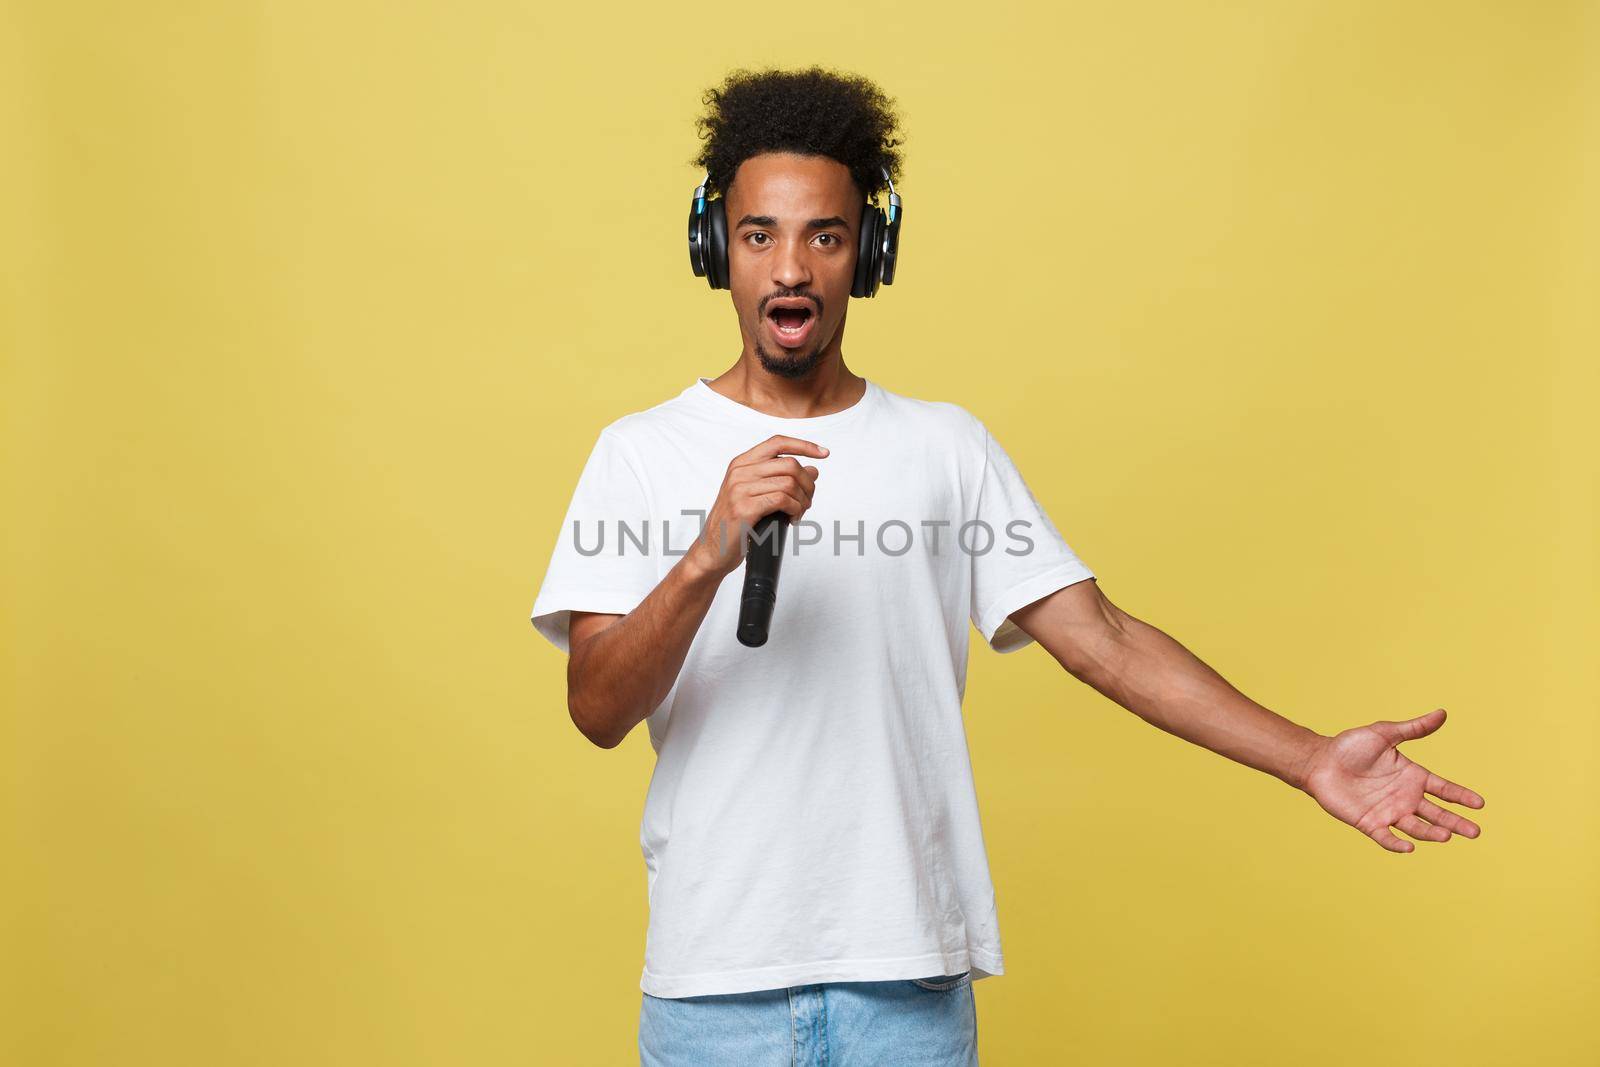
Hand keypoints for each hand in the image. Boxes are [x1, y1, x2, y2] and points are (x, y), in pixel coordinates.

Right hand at [687, 434, 825, 578]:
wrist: (711, 550)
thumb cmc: (735, 524)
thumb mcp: (755, 495)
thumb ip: (780, 479)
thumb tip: (813, 470)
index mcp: (741, 463)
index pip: (778, 443)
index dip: (804, 445)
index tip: (824, 453)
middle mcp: (739, 472)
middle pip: (790, 464)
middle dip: (808, 484)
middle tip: (807, 502)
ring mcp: (739, 489)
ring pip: (789, 483)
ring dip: (803, 500)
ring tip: (799, 513)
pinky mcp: (744, 507)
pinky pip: (782, 500)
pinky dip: (795, 509)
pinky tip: (792, 519)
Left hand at [1299, 707, 1484, 852]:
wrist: (1319, 761)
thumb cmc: (1350, 746)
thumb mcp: (1384, 733)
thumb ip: (1413, 728)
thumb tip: (1442, 713)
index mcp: (1413, 777)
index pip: (1444, 789)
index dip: (1461, 796)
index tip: (1480, 804)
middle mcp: (1405, 797)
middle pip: (1436, 813)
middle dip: (1455, 822)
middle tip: (1475, 832)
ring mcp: (1388, 812)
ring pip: (1416, 827)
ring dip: (1431, 833)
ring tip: (1446, 836)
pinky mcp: (1369, 823)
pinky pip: (1385, 837)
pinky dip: (1396, 843)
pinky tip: (1408, 847)